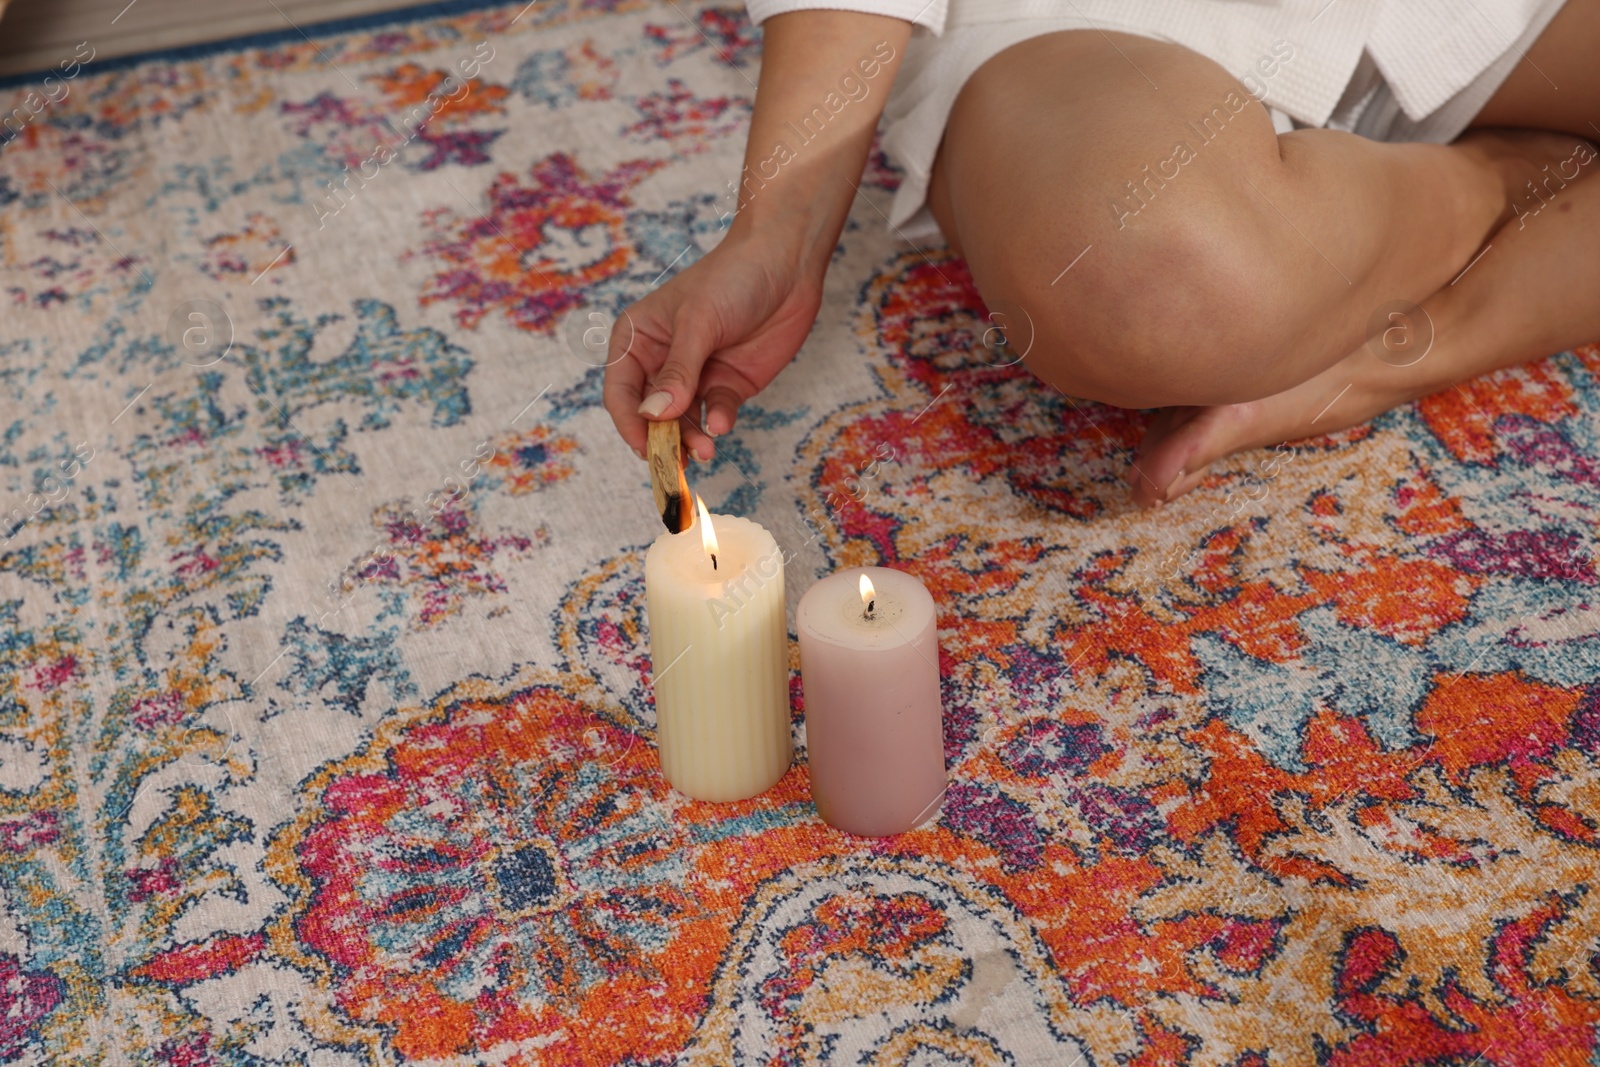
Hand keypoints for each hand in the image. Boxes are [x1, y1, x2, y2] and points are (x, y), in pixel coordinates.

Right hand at [603, 227, 821, 461]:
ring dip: (691, 440)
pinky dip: (719, 422)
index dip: (629, 424)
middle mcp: (661, 361)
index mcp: (638, 339)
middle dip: (662, 440)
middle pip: (651, 415)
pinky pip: (717, 413)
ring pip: (683, 422)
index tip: (645, 448)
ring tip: (706, 450)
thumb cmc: (732, 278)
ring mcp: (695, 376)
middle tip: (678, 463)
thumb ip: (677, 372)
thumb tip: (653, 414)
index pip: (621, 392)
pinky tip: (724, 422)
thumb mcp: (699, 322)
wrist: (788, 264)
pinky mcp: (728, 385)